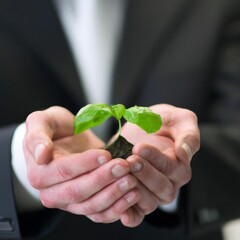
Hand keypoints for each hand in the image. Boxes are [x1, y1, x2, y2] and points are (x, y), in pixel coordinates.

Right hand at [23, 106, 141, 224]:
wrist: (66, 138)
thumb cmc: (55, 128)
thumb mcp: (42, 121)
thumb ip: (37, 135)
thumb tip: (41, 155)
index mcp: (39, 173)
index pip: (63, 171)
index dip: (85, 163)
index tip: (106, 154)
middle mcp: (52, 192)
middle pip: (78, 191)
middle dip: (103, 179)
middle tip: (124, 165)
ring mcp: (70, 202)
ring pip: (91, 206)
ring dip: (113, 194)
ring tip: (132, 179)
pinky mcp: (85, 204)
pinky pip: (100, 213)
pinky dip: (118, 208)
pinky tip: (134, 194)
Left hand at [118, 104, 199, 226]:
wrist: (141, 126)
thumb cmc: (162, 121)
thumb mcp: (180, 119)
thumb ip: (188, 135)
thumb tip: (184, 154)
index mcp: (181, 166)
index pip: (174, 169)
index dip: (156, 160)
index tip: (139, 147)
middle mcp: (169, 182)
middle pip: (162, 188)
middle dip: (145, 173)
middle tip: (130, 159)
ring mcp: (152, 191)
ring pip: (149, 201)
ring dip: (135, 189)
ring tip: (121, 172)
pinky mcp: (136, 195)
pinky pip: (137, 213)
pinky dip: (131, 216)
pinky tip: (122, 212)